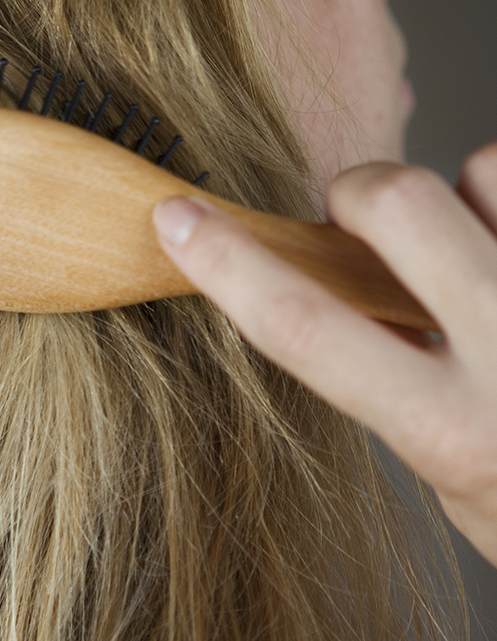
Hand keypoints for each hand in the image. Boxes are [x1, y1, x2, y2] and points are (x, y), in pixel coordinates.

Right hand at [153, 143, 496, 567]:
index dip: (226, 264)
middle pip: (392, 201)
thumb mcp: (456, 473)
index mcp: (453, 430)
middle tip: (365, 219)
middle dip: (358, 194)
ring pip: (483, 167)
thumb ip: (402, 388)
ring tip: (488, 251)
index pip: (304, 328)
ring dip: (467, 195)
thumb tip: (353, 291)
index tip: (176, 218)